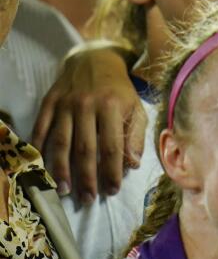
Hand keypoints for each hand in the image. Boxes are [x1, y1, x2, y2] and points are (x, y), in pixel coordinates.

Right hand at [31, 43, 147, 203]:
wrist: (94, 59)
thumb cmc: (119, 91)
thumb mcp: (136, 110)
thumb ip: (136, 137)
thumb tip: (132, 165)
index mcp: (111, 108)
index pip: (112, 147)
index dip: (111, 172)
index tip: (112, 191)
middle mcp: (86, 106)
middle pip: (85, 148)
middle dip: (86, 177)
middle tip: (88, 199)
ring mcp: (65, 103)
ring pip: (61, 141)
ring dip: (61, 168)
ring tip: (63, 189)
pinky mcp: (49, 101)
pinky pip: (41, 126)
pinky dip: (39, 146)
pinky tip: (40, 165)